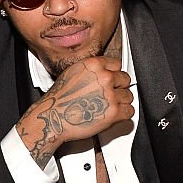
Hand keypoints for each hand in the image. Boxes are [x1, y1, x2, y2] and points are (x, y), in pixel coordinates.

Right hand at [15, 56, 132, 167]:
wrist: (52, 118)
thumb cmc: (58, 100)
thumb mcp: (72, 73)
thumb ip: (90, 70)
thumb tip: (103, 71)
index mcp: (94, 65)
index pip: (117, 64)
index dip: (113, 74)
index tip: (110, 81)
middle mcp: (104, 77)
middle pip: (125, 79)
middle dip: (118, 88)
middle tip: (109, 96)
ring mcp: (110, 95)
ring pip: (129, 96)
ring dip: (121, 102)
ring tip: (108, 107)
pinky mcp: (114, 112)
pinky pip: (130, 111)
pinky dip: (123, 115)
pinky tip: (112, 115)